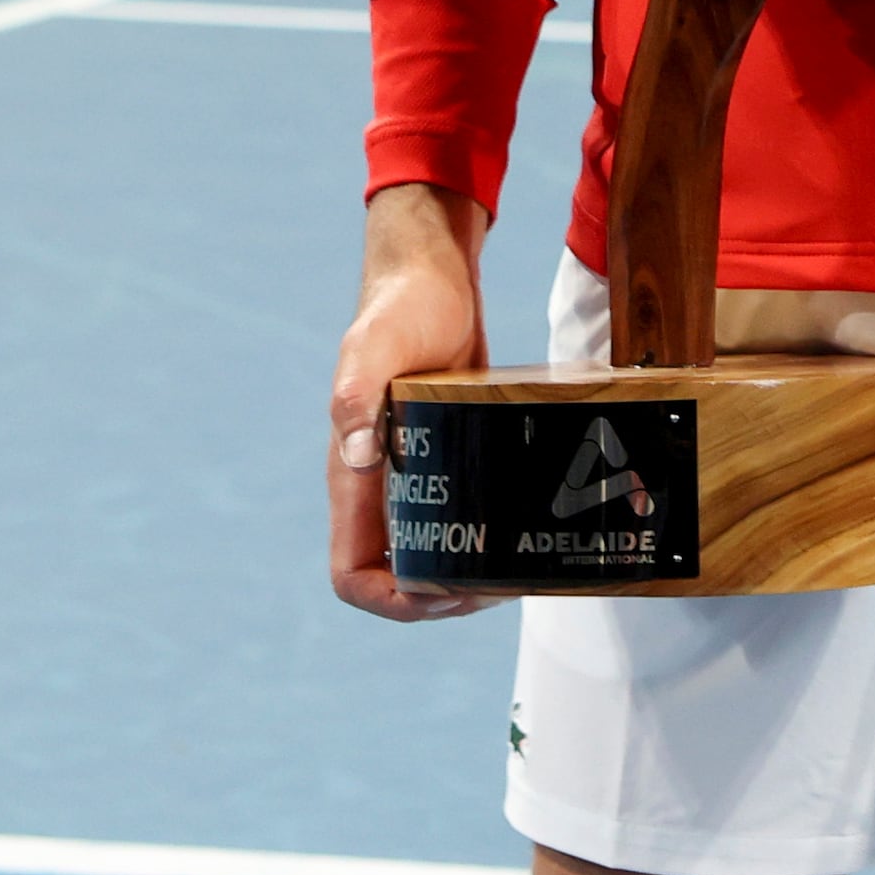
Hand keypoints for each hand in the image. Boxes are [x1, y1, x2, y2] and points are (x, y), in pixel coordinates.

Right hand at [328, 180, 493, 622]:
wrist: (431, 272)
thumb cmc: (402, 306)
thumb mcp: (378, 346)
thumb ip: (357, 395)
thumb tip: (353, 456)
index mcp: (351, 475)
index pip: (353, 573)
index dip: (393, 602)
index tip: (446, 594)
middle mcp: (376, 483)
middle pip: (394, 576)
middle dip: (440, 598)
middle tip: (499, 585)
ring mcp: (410, 471)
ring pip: (426, 551)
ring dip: (464, 574)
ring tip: (516, 569)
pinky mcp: (445, 452)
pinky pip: (454, 514)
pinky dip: (481, 534)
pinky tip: (523, 528)